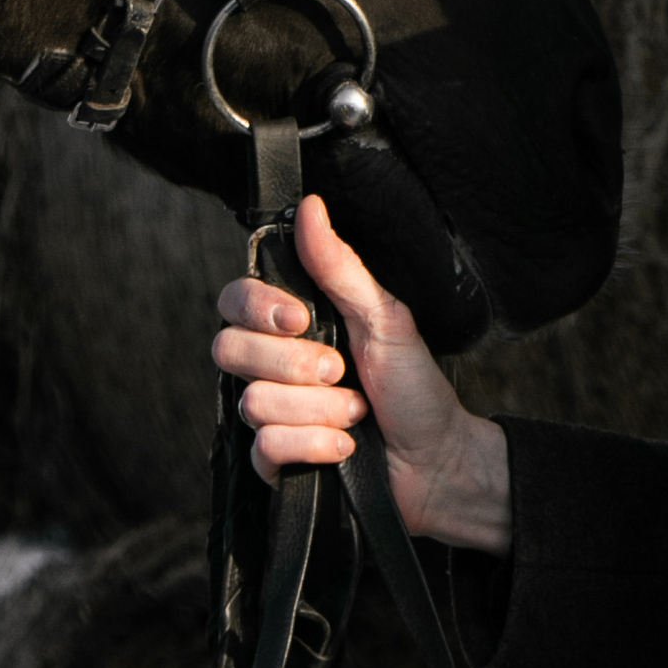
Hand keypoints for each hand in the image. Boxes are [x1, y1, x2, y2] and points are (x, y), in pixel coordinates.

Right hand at [211, 193, 513, 552]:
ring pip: (252, 402)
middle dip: (295, 365)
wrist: (437, 460)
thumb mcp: (383, 317)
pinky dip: (313, 445)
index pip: (234, 302)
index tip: (301, 319)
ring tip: (355, 413)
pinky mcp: (275, 461)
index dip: (257, 310)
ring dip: (318, 410)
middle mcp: (273, 366)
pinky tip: (344, 447)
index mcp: (293, 325)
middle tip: (342, 371)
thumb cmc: (414, 386)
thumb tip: (310, 206)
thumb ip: (338, 266)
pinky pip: (265, 447)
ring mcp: (270, 414)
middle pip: (229, 350)